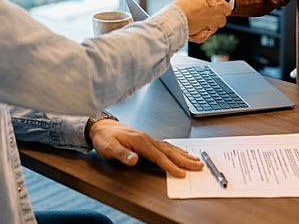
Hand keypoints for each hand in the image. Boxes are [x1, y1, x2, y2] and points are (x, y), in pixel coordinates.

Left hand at [88, 119, 202, 176]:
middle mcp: (147, 138)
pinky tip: (180, 152)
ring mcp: (148, 138)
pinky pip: (165, 145)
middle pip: (169, 151)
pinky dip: (175, 149)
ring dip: (183, 154)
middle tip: (198, 166)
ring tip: (195, 160)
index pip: (158, 156)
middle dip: (184, 159)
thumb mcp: (109, 148)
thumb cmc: (104, 137)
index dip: (170, 165)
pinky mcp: (146, 139)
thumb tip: (134, 159)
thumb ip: (122, 154)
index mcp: (140, 141)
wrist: (100, 126)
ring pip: (169, 147)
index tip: (181, 173)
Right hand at [173, 0, 230, 41]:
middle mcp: (218, 18)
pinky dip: (199, 35)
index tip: (211, 4)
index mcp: (221, 5)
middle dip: (215, 18)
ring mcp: (210, 28)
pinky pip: (202, 38)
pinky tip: (195, 29)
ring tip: (197, 20)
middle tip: (204, 12)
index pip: (227, 9)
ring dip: (206, 25)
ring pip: (212, 29)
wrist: (176, 14)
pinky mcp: (200, 36)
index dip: (220, 6)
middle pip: (221, 20)